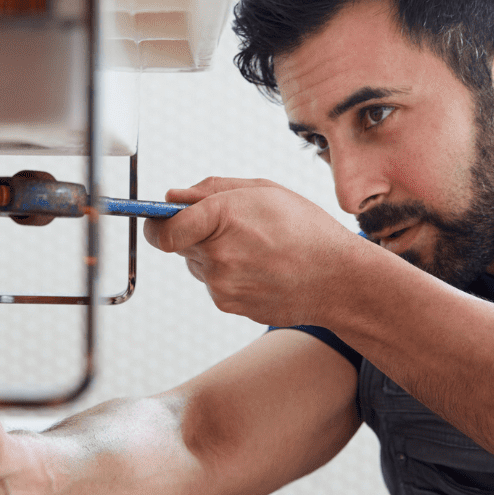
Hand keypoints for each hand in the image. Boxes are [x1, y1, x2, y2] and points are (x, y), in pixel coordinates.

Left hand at [143, 176, 356, 326]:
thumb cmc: (307, 230)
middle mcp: (217, 255)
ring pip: (196, 264)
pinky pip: (214, 283)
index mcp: (223, 217)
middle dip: (195, 233)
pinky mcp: (228, 304)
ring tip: (255, 249)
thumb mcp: (263, 191)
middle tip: (232, 227)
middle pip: (178, 244)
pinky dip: (229, 274)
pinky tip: (259, 268)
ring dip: (213, 254)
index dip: (155, 222)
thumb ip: (211, 190)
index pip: (161, 229)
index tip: (158, 218)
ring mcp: (222, 285)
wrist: (338, 280)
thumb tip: (173, 197)